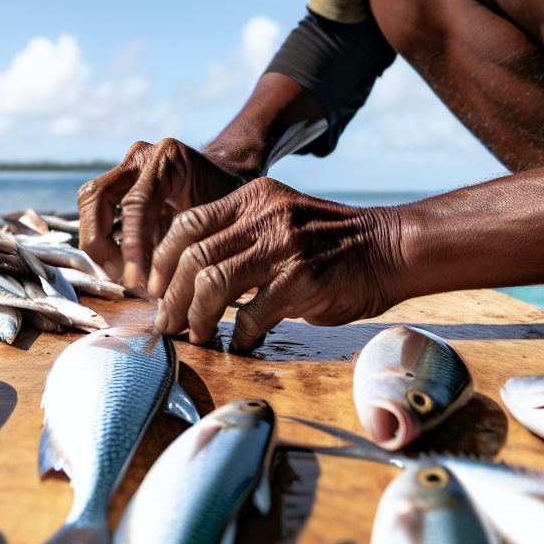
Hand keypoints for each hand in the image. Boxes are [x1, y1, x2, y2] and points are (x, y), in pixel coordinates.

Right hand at [79, 139, 249, 291]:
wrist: (228, 180)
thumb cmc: (226, 200)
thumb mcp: (213, 220)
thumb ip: (186, 245)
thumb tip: (162, 290)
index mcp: (166, 158)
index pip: (135, 203)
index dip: (130, 247)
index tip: (135, 281)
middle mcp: (139, 157)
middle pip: (95, 196)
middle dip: (100, 243)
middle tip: (121, 278)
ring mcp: (125, 167)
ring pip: (89, 204)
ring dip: (98, 244)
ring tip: (122, 276)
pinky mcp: (118, 184)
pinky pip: (97, 212)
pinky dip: (105, 241)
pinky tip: (123, 266)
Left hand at [150, 178, 404, 353]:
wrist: (389, 249)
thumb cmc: (331, 243)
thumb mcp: (281, 218)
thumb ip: (240, 235)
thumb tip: (192, 275)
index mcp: (253, 198)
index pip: (187, 224)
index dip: (162, 261)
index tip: (154, 289)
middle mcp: (264, 217)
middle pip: (192, 257)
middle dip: (170, 298)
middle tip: (166, 324)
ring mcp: (282, 248)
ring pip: (212, 285)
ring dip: (197, 318)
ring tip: (197, 335)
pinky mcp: (301, 282)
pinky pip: (252, 316)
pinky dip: (241, 336)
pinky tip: (242, 345)